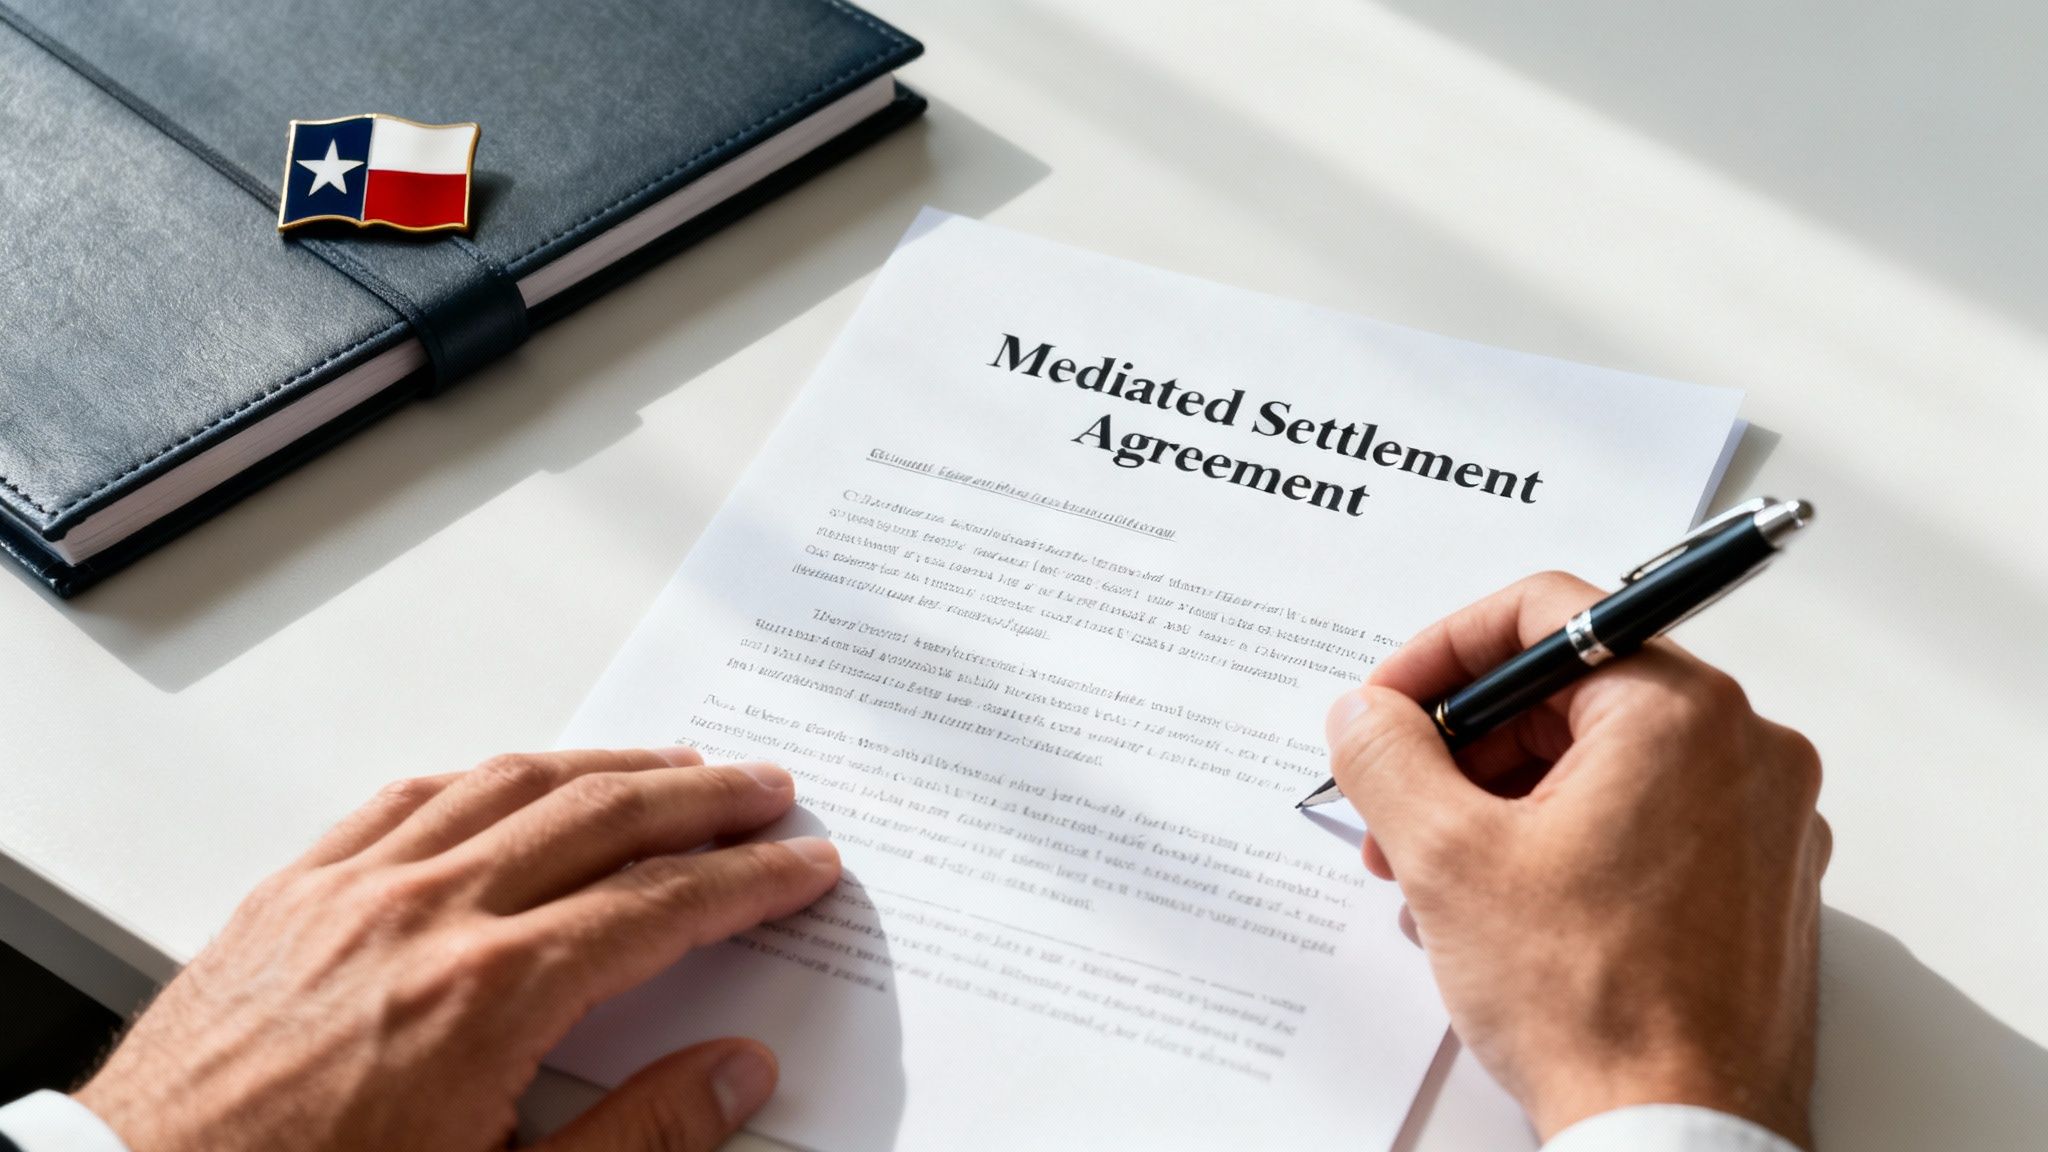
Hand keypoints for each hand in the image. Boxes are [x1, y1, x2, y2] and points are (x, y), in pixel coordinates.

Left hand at [76, 747, 840, 1151]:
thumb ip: (641, 1137)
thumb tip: (738, 1075)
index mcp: (488, 994)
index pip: (659, 904)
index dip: (749, 880)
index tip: (801, 865)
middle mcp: (424, 914)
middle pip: (601, 817)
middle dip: (702, 798)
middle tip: (768, 790)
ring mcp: (352, 891)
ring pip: (511, 784)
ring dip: (608, 766)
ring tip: (673, 765)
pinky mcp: (292, 890)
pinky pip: (409, 797)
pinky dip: (490, 775)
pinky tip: (520, 778)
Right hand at [1327, 573, 1828, 1146]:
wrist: (1676, 1134)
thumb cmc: (1591, 1004)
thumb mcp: (1445, 857)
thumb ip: (1388, 755)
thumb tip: (1366, 715)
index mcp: (1682, 714)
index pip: (1548, 614)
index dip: (1442, 653)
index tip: (1389, 705)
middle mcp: (1746, 751)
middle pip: (1571, 696)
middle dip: (1465, 748)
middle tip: (1396, 805)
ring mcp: (1763, 823)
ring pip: (1603, 765)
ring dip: (1503, 803)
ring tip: (1436, 876)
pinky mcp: (1758, 887)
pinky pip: (1644, 824)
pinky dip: (1564, 844)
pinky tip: (1502, 908)